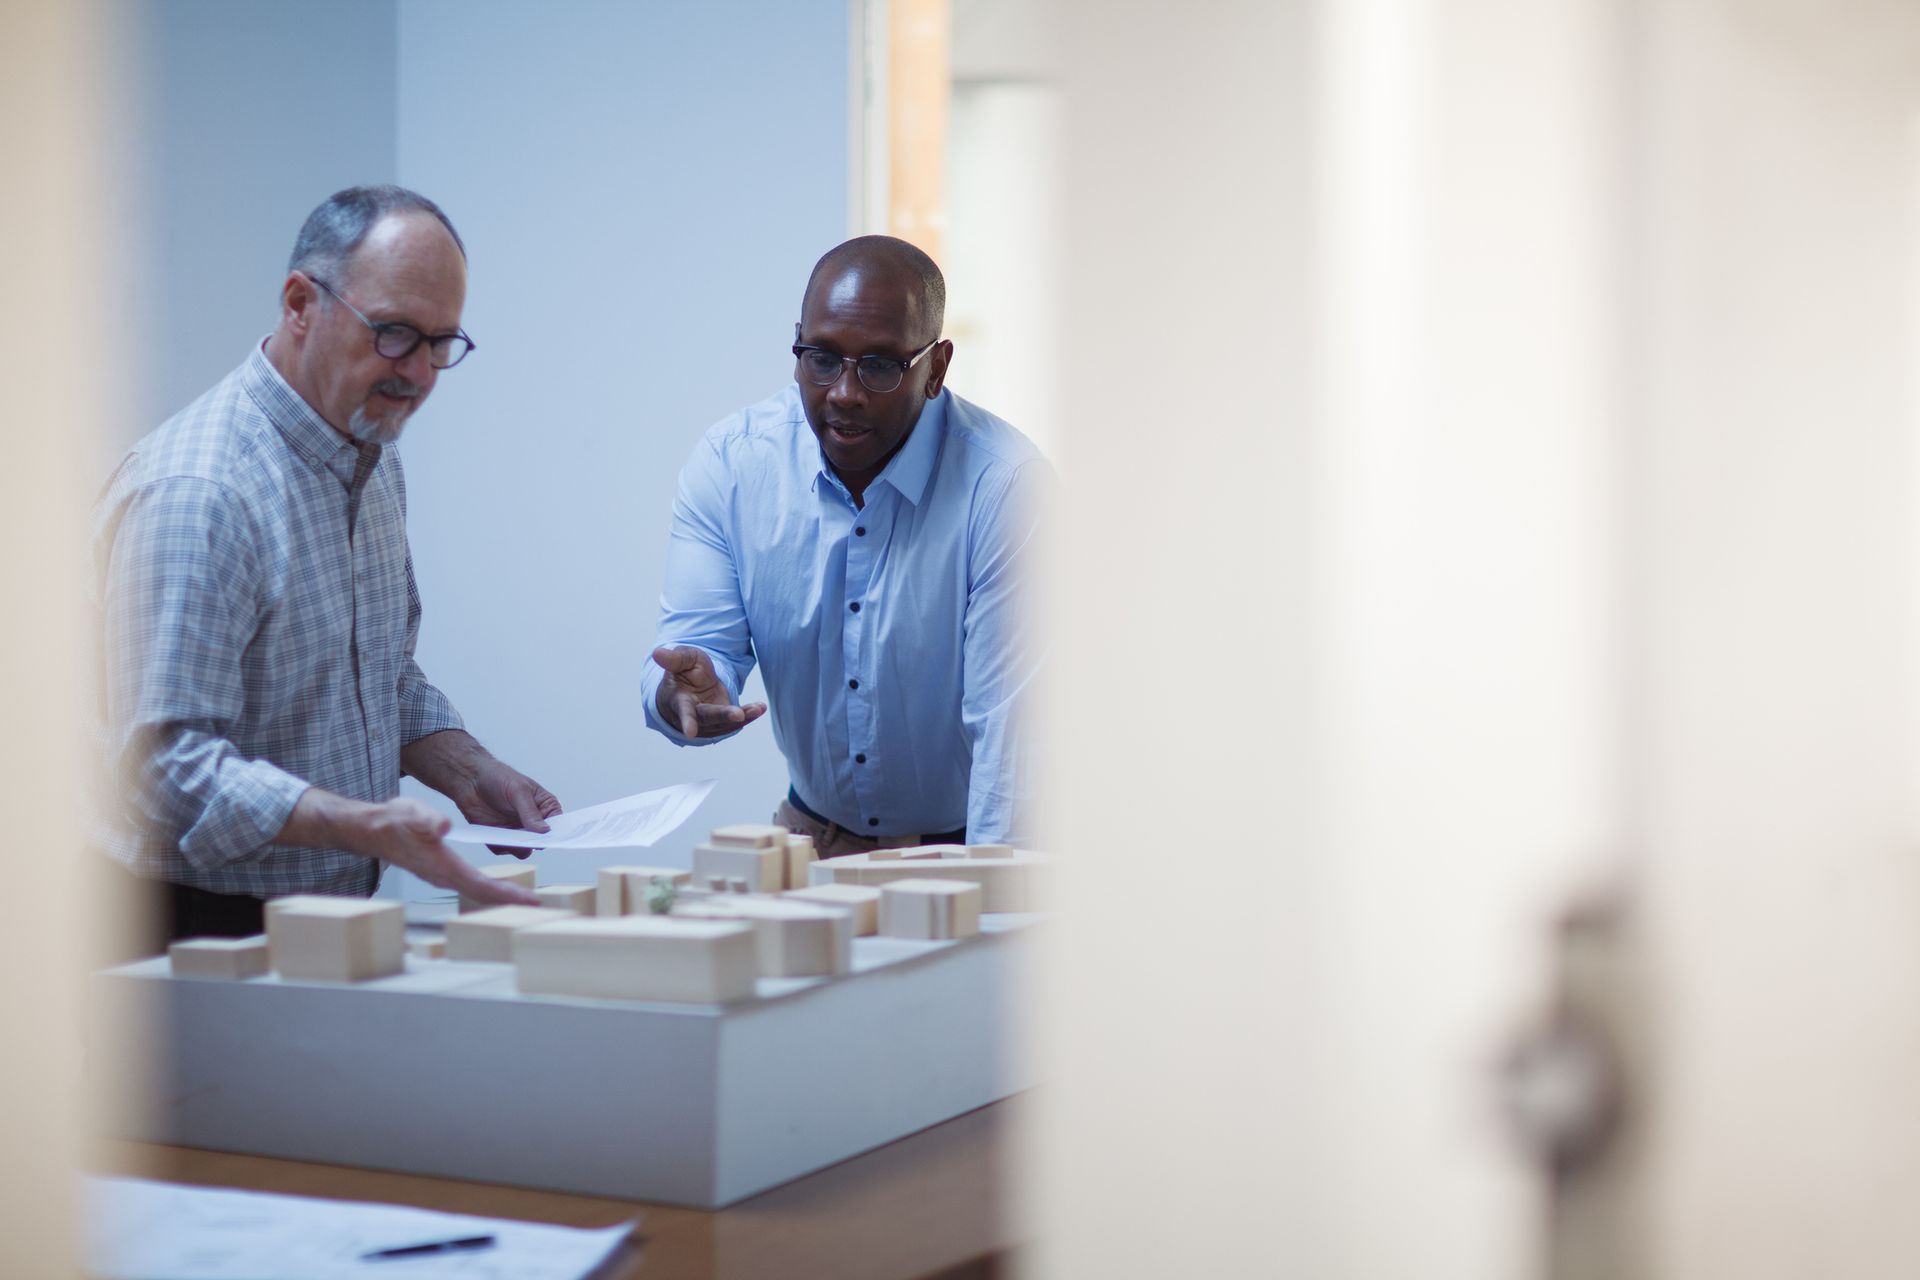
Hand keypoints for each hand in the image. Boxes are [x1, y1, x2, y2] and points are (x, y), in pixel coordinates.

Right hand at [355, 797, 541, 906]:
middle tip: (535, 903)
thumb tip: (445, 825)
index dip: (506, 893)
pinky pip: (470, 883)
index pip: (481, 884)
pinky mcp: (440, 871)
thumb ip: (429, 821)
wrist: (373, 830)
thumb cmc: (393, 822)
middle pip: (483, 892)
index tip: (529, 898)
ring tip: (523, 898)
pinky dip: (488, 887)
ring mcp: (442, 876)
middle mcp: (445, 876)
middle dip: (509, 899)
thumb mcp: (413, 813)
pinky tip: (498, 886)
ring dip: (500, 895)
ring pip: (477, 890)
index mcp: (444, 865)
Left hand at [454, 758, 562, 859]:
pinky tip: (494, 835)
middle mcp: (532, 822)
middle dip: (536, 843)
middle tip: (530, 841)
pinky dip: (499, 846)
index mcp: (544, 807)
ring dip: (518, 848)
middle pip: (541, 841)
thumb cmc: (499, 777)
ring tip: (510, 839)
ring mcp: (516, 831)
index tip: (551, 837)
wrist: (470, 778)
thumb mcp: (518, 791)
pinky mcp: (499, 837)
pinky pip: (503, 849)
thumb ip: (530, 812)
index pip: (557, 824)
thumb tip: (545, 830)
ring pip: (523, 850)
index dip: (557, 833)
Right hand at [653, 645, 766, 738]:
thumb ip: (674, 659)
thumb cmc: (683, 671)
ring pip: (725, 723)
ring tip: (757, 708)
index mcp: (679, 700)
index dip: (687, 722)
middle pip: (708, 718)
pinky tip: (760, 708)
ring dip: (743, 717)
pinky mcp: (722, 722)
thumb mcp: (681, 659)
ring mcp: (708, 722)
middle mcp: (694, 715)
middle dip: (723, 717)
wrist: (691, 685)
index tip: (689, 733)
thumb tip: (657, 652)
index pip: (683, 711)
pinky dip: (748, 715)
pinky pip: (736, 722)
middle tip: (738, 715)